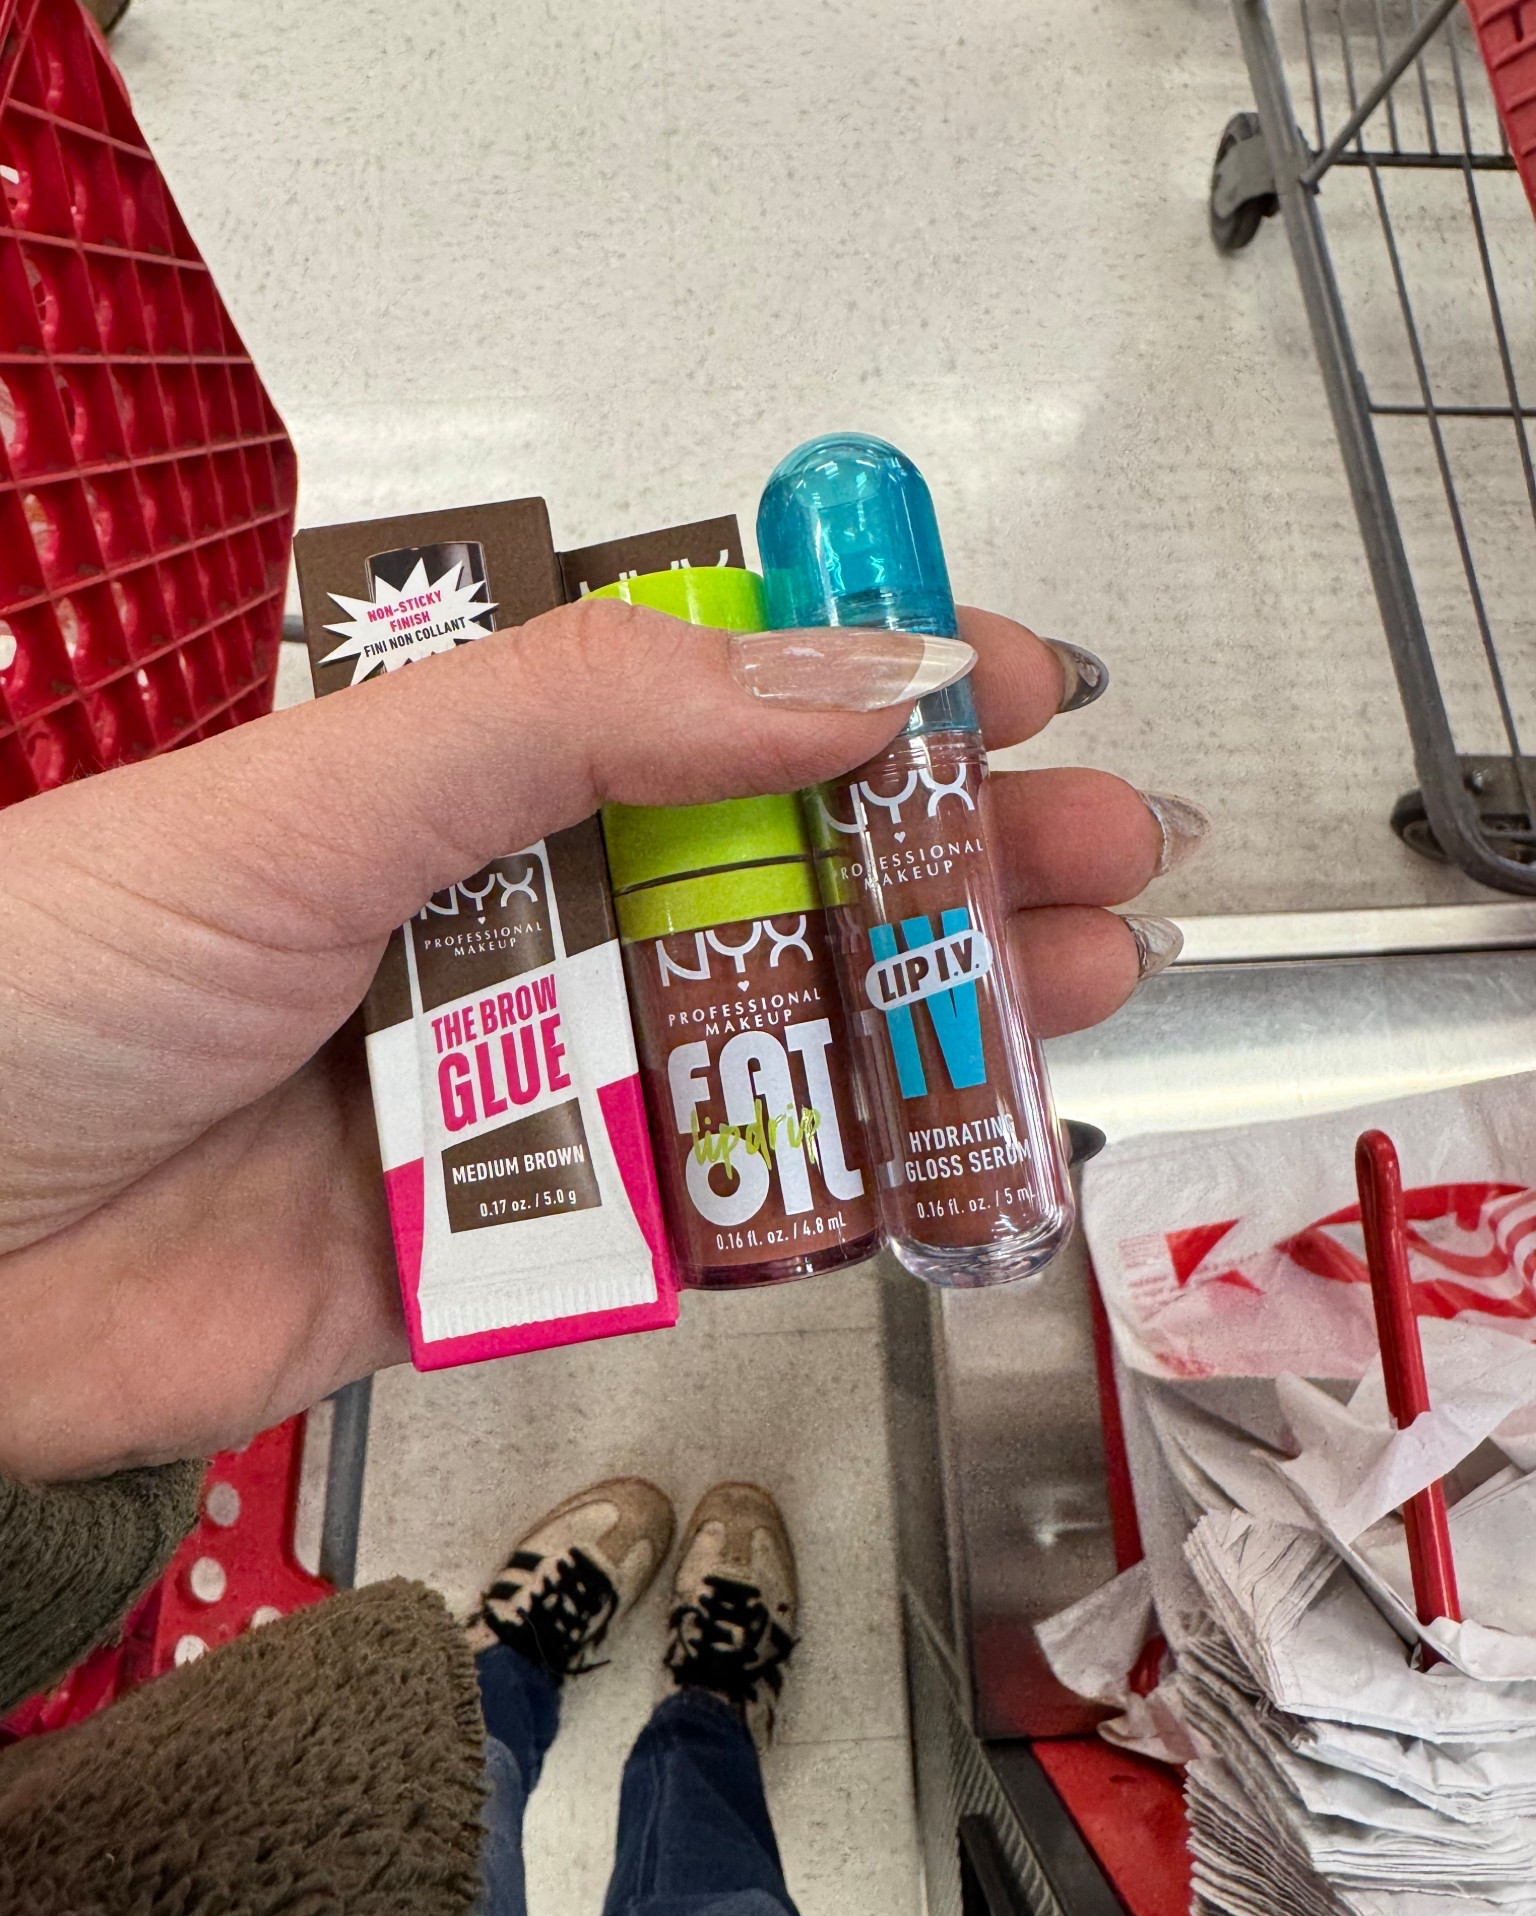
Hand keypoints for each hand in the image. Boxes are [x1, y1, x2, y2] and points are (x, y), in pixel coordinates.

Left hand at [0, 602, 1182, 1479]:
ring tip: (1083, 979)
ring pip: (766, 1040)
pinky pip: (704, 1211)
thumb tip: (837, 675)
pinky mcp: (514, 1240)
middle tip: (1099, 848)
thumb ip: (580, 719)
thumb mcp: (326, 790)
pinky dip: (826, 1188)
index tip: (1012, 681)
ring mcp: (519, 1085)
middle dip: (948, 856)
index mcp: (456, 780)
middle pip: (773, 877)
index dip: (870, 684)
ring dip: (927, 1014)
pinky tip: (943, 1147)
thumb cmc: (54, 974)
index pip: (708, 703)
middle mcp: (503, 921)